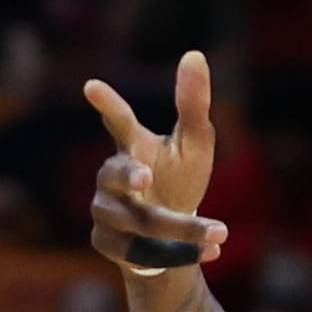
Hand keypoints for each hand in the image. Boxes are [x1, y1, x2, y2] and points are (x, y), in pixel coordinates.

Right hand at [85, 49, 227, 271]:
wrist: (171, 239)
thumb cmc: (181, 182)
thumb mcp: (195, 145)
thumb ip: (193, 105)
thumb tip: (195, 55)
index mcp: (132, 147)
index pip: (118, 122)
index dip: (107, 104)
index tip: (91, 87)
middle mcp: (110, 178)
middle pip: (118, 175)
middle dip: (128, 176)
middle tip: (145, 177)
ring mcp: (104, 211)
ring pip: (137, 222)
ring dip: (181, 230)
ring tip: (221, 235)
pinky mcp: (107, 244)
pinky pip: (138, 253)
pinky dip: (177, 256)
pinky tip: (210, 254)